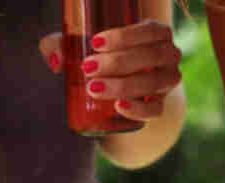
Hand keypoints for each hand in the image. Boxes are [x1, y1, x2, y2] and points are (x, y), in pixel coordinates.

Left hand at [40, 20, 181, 120]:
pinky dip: (138, 109)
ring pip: (153, 83)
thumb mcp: (82, 46)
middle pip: (151, 57)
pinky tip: (119, 106)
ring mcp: (167, 82)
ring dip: (123, 85)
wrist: (118, 87)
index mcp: (157, 33)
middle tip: (88, 68)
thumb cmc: (100, 57)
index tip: (94, 43)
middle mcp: (169, 55)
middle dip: (117, 63)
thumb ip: (63, 45)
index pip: (149, 31)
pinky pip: (155, 110)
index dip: (124, 36)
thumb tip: (56, 60)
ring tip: (93, 89)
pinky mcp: (160, 105)